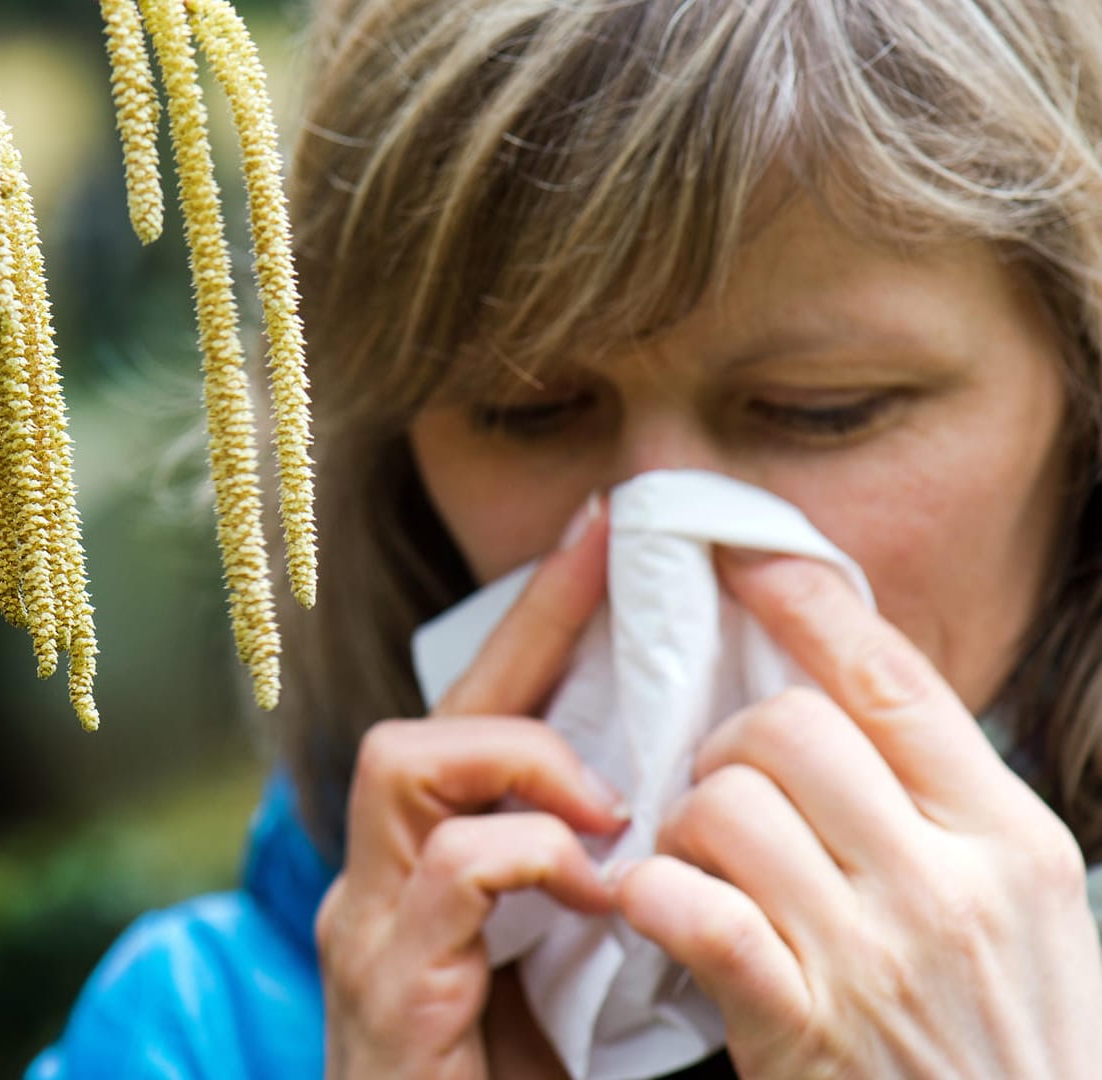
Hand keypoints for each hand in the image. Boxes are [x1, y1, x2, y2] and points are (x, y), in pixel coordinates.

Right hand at [317, 503, 625, 1078]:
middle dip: (525, 632)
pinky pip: (450, 870)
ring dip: (522, 758)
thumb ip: (596, 883)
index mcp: (431, 873)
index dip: (539, 621)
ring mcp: (371, 929)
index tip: (606, 533)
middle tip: (611, 562)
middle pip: (432, 714)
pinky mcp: (387, 986)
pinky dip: (531, 856)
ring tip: (606, 803)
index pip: (478, 717)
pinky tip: (596, 891)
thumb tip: (680, 801)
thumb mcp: (569, 970)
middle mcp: (382, 883)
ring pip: (407, 761)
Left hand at [614, 551, 1101, 1078]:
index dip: (807, 603)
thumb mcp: (1020, 908)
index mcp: (1011, 837)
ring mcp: (874, 957)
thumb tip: (846, 690)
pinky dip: (655, 897)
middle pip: (789, 726)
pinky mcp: (800, 1029)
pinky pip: (693, 911)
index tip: (745, 557)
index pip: (893, 681)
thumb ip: (944, 805)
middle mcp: (949, 884)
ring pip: (726, 806)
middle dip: (729, 744)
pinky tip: (661, 911)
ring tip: (702, 865)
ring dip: (686, 826)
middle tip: (724, 792)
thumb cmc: (1008, 1042)